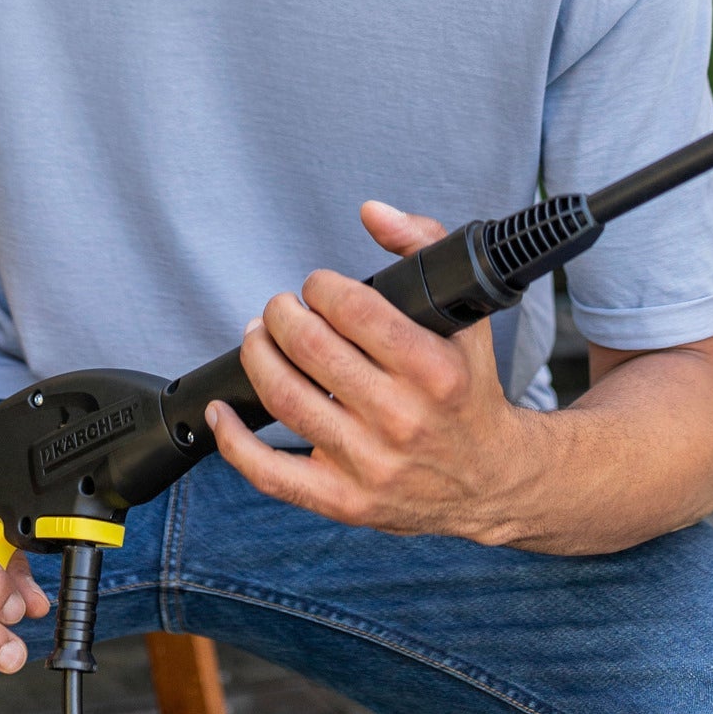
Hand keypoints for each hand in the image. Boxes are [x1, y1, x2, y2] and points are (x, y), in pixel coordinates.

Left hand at [205, 201, 540, 542]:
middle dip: (282, 314)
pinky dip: (233, 441)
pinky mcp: (345, 501)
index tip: (317, 286)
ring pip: (285, 398)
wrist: (491, 479)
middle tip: (281, 308)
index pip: (353, 309)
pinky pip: (271, 474)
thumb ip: (424, 246)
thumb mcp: (466, 315)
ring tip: (258, 338)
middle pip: (310, 348)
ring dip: (257, 356)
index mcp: (434, 369)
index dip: (321, 286)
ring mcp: (371, 464)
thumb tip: (372, 212)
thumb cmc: (469, 390)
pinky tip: (220, 412)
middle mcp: (403, 418)